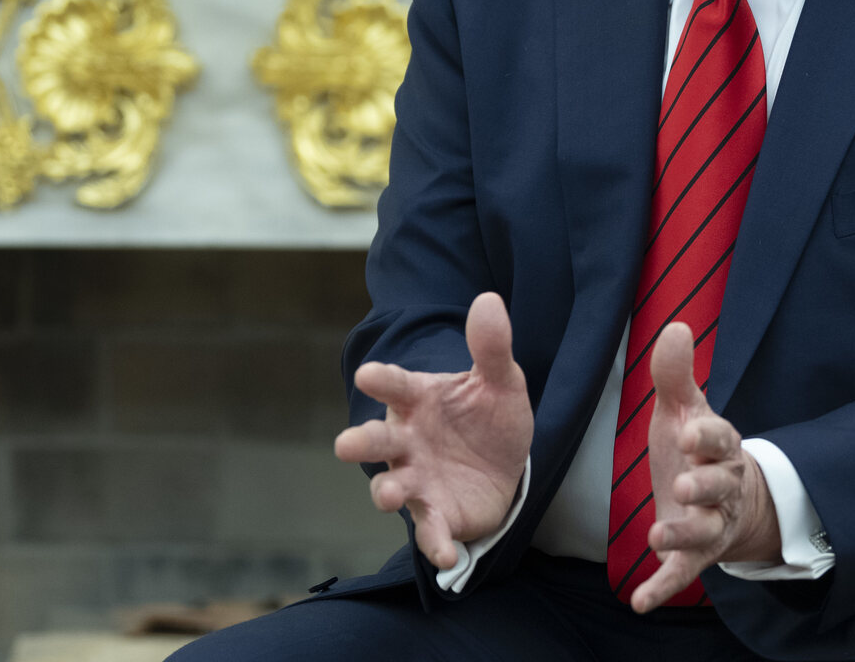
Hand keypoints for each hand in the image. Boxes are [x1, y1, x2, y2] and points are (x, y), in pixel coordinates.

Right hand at [334, 292, 532, 569]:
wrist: (507, 466)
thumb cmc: (488, 417)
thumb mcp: (501, 380)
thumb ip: (491, 347)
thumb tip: (488, 300)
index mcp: (418, 400)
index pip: (394, 386)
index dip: (380, 381)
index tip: (367, 376)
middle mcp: (408, 441)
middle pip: (377, 440)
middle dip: (361, 442)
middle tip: (347, 444)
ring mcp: (417, 479)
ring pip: (391, 487)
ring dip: (386, 491)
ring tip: (388, 494)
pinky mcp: (436, 514)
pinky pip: (431, 531)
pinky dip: (435, 544)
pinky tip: (447, 554)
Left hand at [630, 322, 779, 611]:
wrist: (730, 499)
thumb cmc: (697, 447)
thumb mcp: (685, 408)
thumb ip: (676, 374)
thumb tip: (676, 326)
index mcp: (720, 446)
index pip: (720, 438)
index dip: (706, 437)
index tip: (688, 432)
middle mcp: (722, 487)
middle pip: (718, 487)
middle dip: (703, 487)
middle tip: (682, 485)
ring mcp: (711, 524)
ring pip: (703, 531)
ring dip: (682, 534)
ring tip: (655, 535)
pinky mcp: (695, 555)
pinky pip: (683, 573)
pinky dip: (663, 588)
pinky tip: (639, 601)